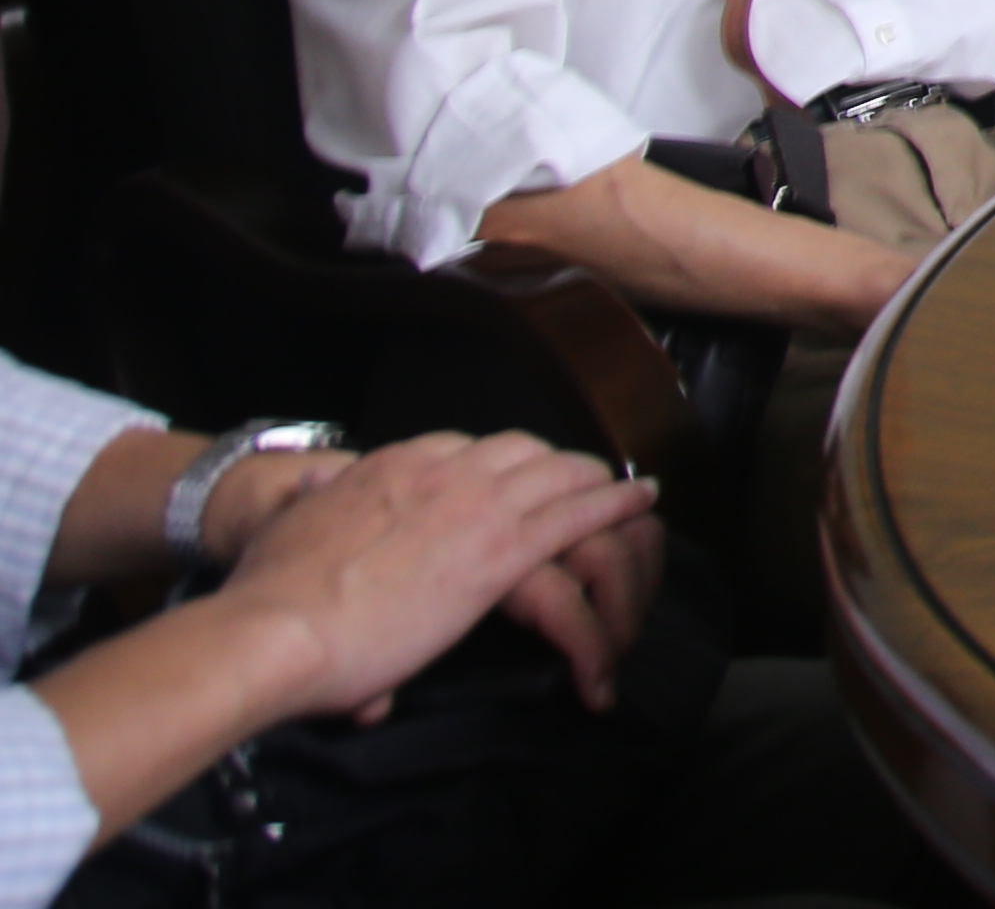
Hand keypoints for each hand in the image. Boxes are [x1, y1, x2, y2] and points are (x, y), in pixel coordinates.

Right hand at [211, 433, 661, 719]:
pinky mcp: (502, 551)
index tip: (505, 479)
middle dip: (552, 466)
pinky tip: (643, 500)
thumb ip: (307, 521)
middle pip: (521, 450)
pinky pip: (580, 514)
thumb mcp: (283, 542)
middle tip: (575, 484)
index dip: (493, 465)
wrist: (274, 629)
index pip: (461, 448)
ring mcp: (476, 505)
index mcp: (387, 466)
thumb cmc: (267, 603)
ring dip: (593, 481)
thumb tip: (300, 497)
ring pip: (560, 472)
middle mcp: (439, 471)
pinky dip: (617, 503)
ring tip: (622, 490)